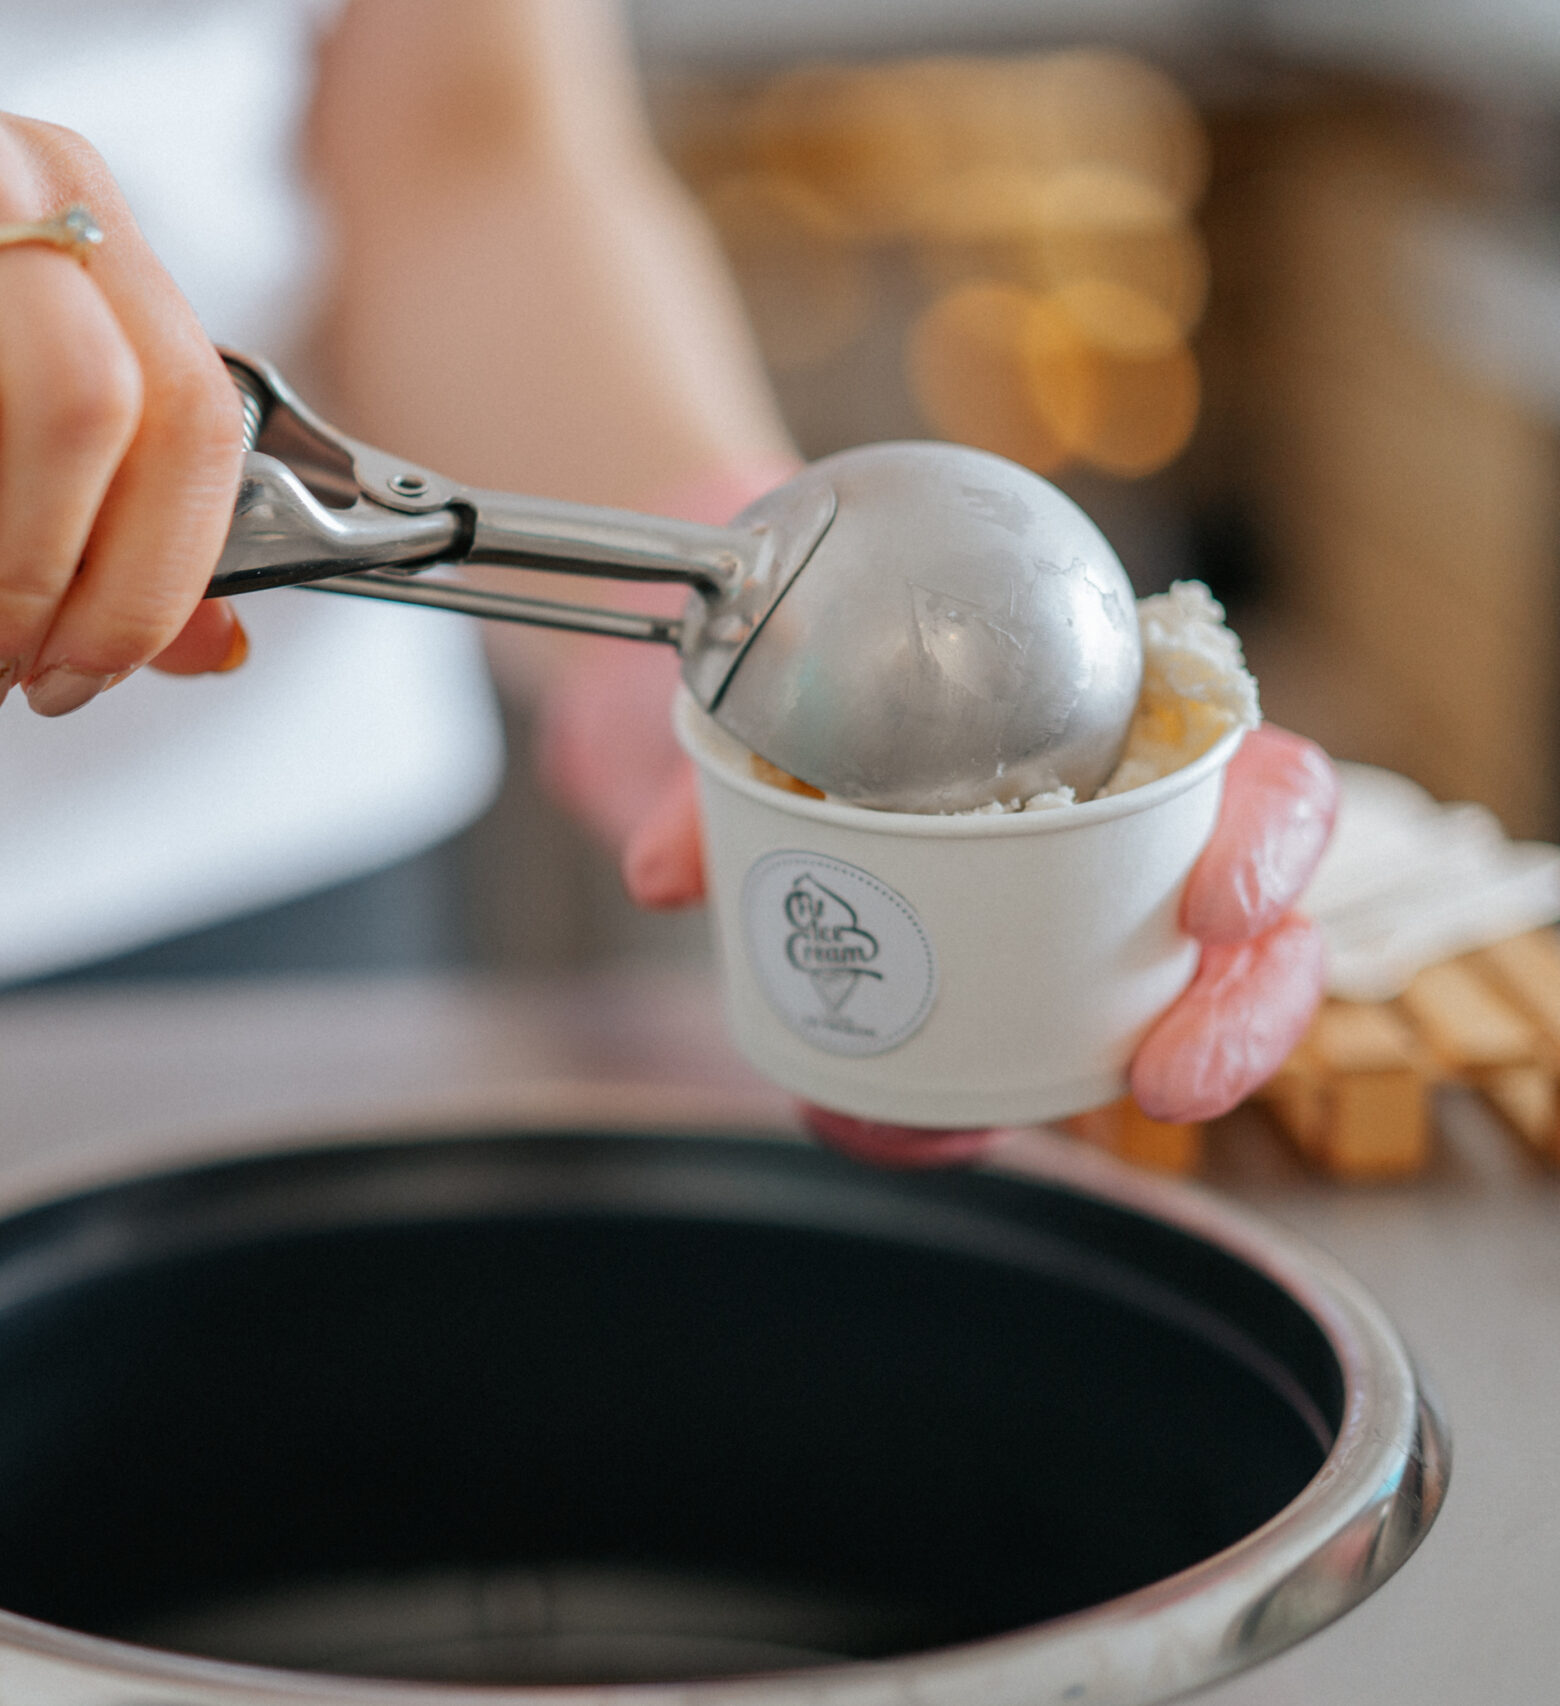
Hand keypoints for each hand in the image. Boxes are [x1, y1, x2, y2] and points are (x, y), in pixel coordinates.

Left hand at [543, 636, 1338, 1164]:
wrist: (723, 690)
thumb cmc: (795, 655)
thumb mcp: (754, 683)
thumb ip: (717, 771)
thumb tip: (674, 870)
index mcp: (1129, 721)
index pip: (1262, 779)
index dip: (1270, 843)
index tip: (1215, 906)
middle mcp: (1128, 829)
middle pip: (1255, 935)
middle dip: (1238, 1019)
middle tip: (1165, 1077)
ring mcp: (1069, 920)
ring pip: (1146, 1020)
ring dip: (1073, 1095)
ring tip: (990, 1122)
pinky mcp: (990, 993)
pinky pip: (1005, 1065)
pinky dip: (951, 1108)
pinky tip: (892, 1127)